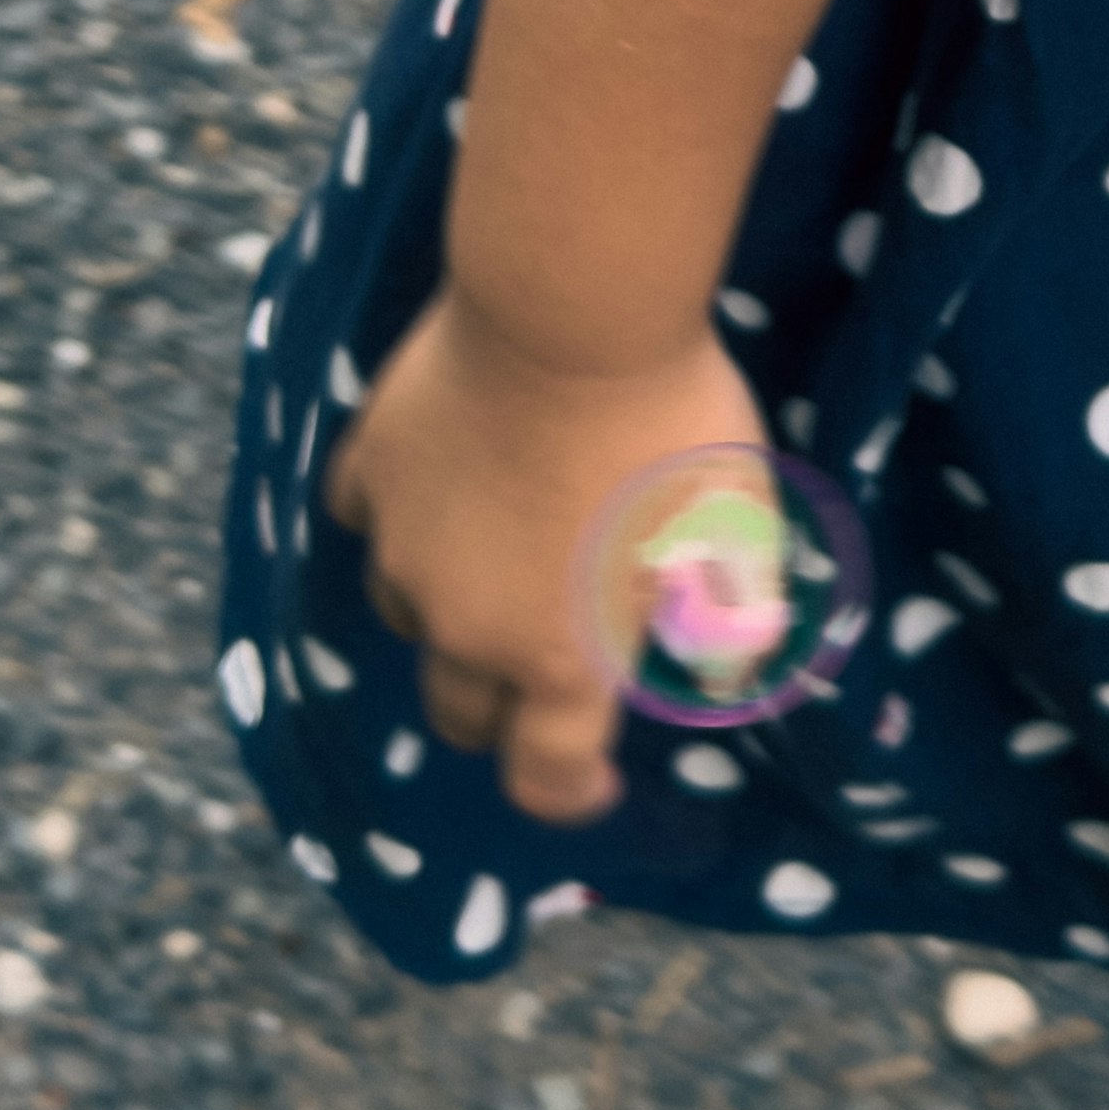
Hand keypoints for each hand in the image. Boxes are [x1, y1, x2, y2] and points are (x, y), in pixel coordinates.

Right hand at [322, 293, 771, 824]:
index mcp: (562, 657)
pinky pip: (371, 519)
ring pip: (410, 617)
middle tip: (543, 666)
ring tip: (502, 551)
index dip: (570, 794)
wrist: (572, 316)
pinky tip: (440, 479)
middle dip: (501, 710)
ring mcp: (404, 552)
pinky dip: (403, 514)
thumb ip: (730, 612)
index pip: (547, 774)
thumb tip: (725, 667)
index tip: (595, 784)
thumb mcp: (739, 527)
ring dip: (450, 609)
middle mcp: (467, 626)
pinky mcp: (369, 474)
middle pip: (462, 713)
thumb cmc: (671, 426)